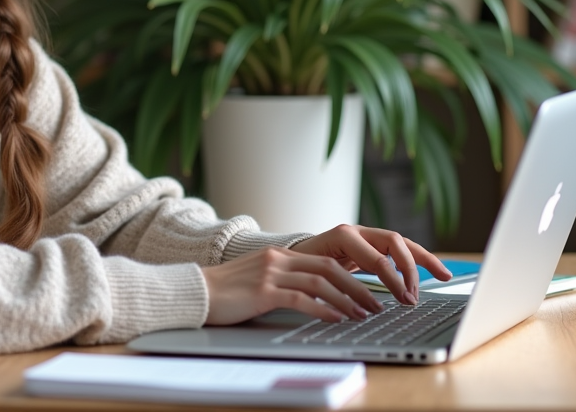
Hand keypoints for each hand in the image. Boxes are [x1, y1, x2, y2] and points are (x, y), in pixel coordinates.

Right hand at [199, 224, 450, 326]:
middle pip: (333, 266)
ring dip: (349, 298)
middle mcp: (280, 259)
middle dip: (361, 286)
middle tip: (381, 304)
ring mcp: (271, 273)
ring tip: (366, 314)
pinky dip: (324, 309)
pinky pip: (301, 298)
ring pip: (322, 281)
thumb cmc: (228, 293)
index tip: (376, 290)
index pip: (330, 260)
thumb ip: (287, 282)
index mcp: (282, 255)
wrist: (194, 292)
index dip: (356, 274)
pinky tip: (337, 319)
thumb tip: (319, 297)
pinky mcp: (263, 291)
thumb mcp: (261, 281)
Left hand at [290, 224, 451, 305]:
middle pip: (394, 242)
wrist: (291, 255)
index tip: (404, 300)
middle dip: (409, 270)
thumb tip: (350, 308)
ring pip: (402, 242)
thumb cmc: (300, 267)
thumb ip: (332, 286)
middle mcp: (357, 232)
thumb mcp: (312, 275)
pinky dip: (417, 259)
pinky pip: (399, 250)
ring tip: (443, 275)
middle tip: (413, 297)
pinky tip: (434, 270)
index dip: (394, 279)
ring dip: (423, 260)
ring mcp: (366, 236)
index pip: (377, 257)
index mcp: (343, 236)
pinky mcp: (371, 245)